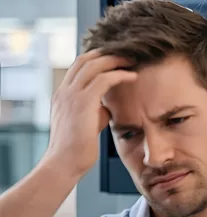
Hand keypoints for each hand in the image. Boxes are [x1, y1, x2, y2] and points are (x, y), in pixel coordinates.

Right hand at [44, 51, 136, 176]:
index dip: (98, 57)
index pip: (78, 66)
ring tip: (133, 60)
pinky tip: (132, 77)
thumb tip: (109, 103)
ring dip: (115, 59)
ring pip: (93, 64)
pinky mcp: (82, 103)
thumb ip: (96, 108)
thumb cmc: (78, 147)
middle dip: (108, 53)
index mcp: (63, 94)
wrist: (65, 163)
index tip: (117, 58)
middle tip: (128, 53)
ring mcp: (71, 95)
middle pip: (85, 59)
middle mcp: (64, 91)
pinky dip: (120, 74)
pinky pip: (103, 79)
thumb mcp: (87, 121)